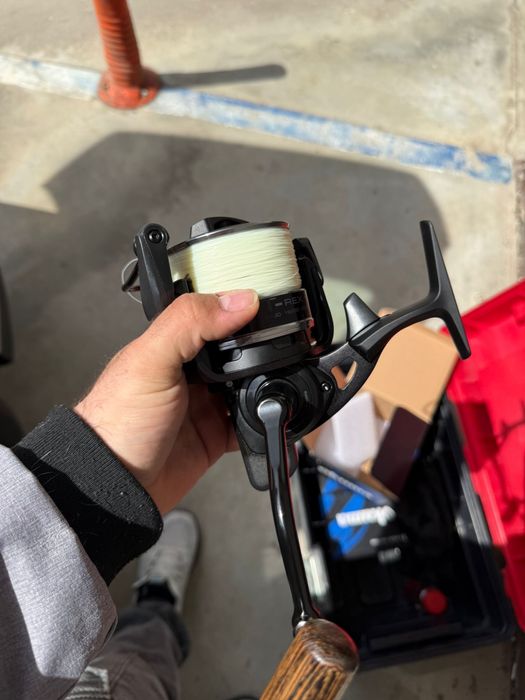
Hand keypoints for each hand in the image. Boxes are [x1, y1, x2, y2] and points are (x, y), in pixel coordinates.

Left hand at [75, 290, 258, 512]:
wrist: (116, 484)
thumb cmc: (117, 421)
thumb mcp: (151, 360)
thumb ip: (190, 323)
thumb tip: (240, 300)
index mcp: (173, 344)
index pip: (214, 315)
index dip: (240, 308)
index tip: (271, 305)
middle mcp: (191, 372)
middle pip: (237, 352)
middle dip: (261, 350)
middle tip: (286, 346)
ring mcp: (205, 404)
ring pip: (248, 387)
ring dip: (265, 386)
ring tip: (280, 382)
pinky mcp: (215, 435)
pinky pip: (249, 425)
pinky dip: (263, 423)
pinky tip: (269, 417)